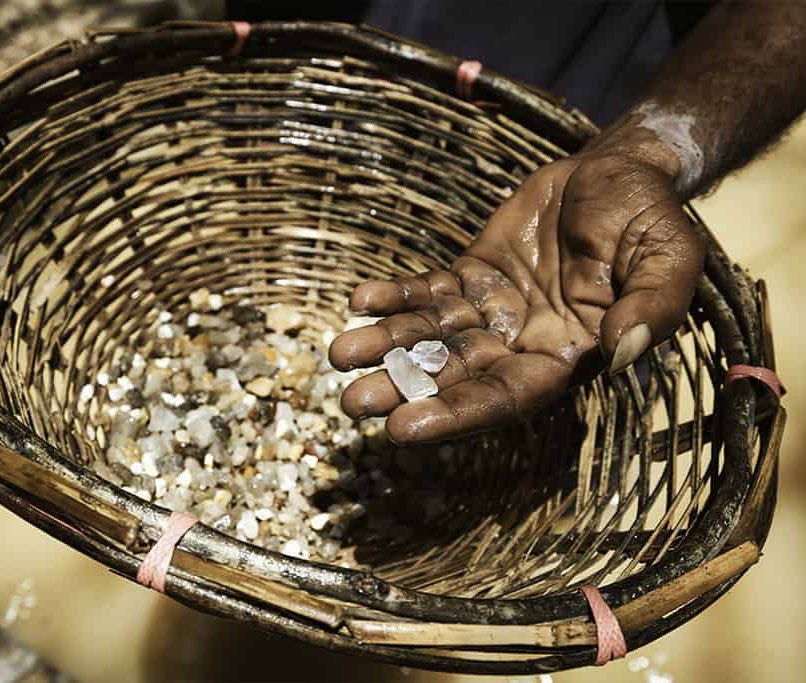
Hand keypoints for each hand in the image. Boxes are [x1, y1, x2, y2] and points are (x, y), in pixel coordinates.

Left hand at [329, 148, 703, 443]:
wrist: (619, 172)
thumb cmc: (651, 221)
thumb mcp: (669, 259)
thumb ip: (651, 308)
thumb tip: (622, 352)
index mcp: (567, 358)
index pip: (506, 398)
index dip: (456, 413)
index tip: (403, 429)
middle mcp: (522, 344)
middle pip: (455, 375)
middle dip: (405, 388)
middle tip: (352, 403)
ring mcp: (492, 310)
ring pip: (431, 337)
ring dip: (386, 346)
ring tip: (340, 354)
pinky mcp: (471, 274)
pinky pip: (428, 291)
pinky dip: (395, 297)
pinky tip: (360, 301)